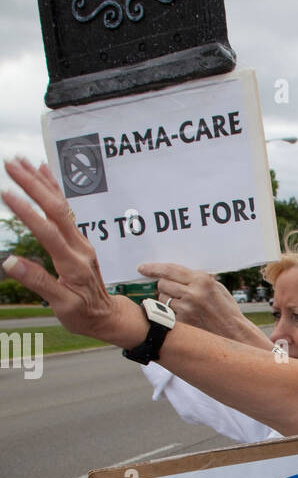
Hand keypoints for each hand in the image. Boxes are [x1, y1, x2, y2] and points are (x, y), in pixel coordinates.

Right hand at [1, 158, 142, 346]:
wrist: (107, 316)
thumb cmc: (84, 314)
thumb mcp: (62, 306)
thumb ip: (38, 282)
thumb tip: (9, 262)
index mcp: (73, 264)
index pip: (48, 233)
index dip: (27, 213)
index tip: (7, 194)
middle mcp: (79, 247)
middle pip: (56, 209)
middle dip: (32, 184)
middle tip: (10, 164)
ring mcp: (80, 240)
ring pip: (60, 204)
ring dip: (40, 181)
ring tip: (20, 161)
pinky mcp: (78, 238)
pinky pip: (64, 208)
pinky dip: (52, 188)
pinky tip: (41, 171)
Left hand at [137, 262, 246, 339]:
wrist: (234, 333)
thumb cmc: (226, 309)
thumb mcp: (216, 287)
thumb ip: (196, 279)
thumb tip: (172, 273)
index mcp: (202, 280)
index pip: (170, 269)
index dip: (153, 268)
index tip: (142, 268)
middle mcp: (193, 293)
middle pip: (162, 283)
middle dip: (164, 286)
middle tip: (174, 291)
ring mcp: (187, 309)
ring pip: (162, 298)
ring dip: (168, 300)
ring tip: (184, 306)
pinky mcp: (183, 323)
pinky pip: (167, 313)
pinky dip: (171, 313)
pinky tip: (185, 316)